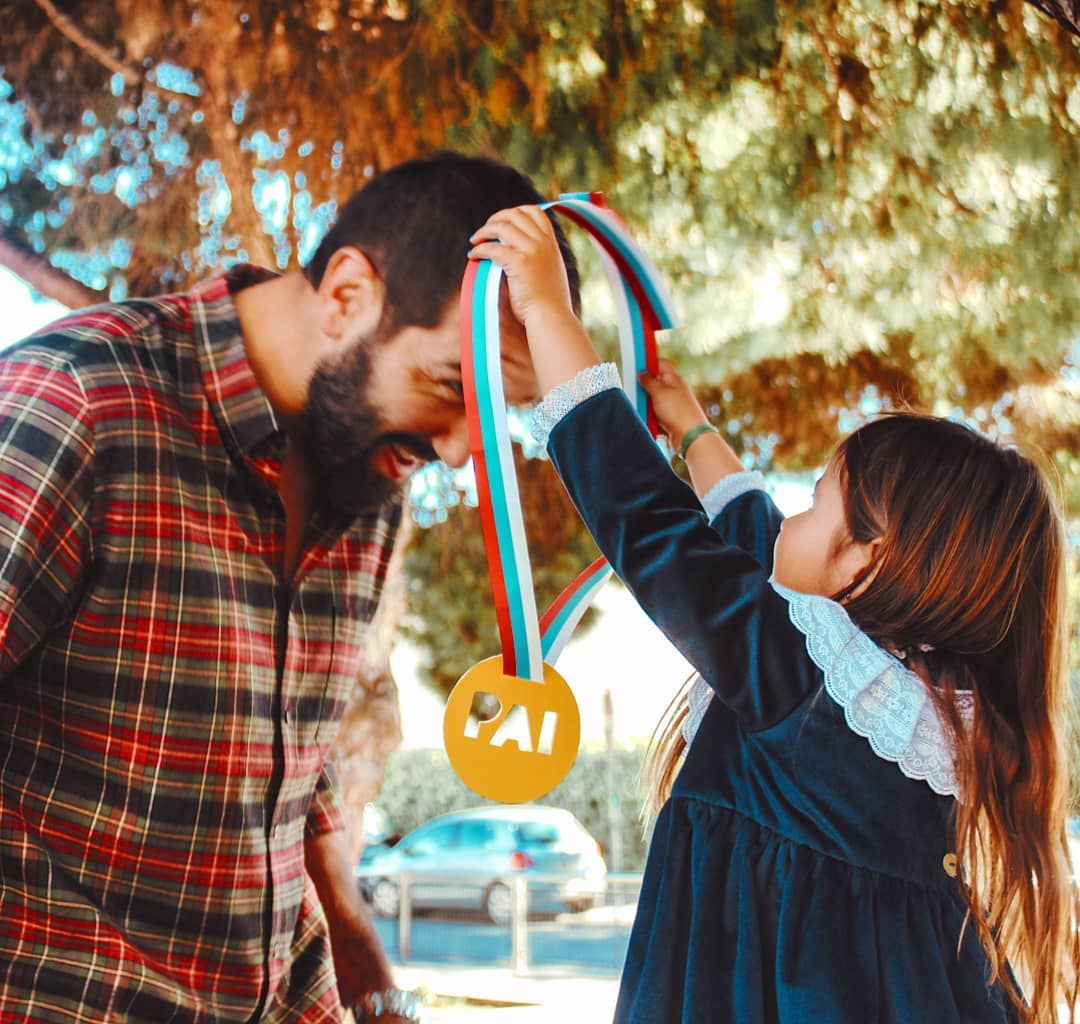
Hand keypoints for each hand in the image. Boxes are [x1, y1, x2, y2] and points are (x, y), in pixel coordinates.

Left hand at [469, 206, 575, 330]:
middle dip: (496, 219)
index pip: (535, 212)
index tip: (502, 222)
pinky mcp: (519, 263)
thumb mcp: (551, 271)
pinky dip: (479, 249)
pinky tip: (473, 255)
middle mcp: (542, 243)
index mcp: (551, 243)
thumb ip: (540, 257)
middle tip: (484, 231)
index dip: (515, 212)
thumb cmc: (549, 302)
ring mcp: (532, 251)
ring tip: (475, 240)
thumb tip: (519, 252)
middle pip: (515, 215)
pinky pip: (492, 248)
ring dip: (484, 231)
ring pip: (501, 227)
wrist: (551, 317)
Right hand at [638, 358, 710, 451]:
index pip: (660, 364)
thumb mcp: (659, 391)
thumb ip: (648, 380)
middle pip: (654, 383)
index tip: (636, 366)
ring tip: (646, 410)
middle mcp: (674, 390)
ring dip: (646, 405)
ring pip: (652, 401)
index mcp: (673, 379)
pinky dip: (650, 417)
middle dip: (644, 388)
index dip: (648, 363)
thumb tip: (641, 374)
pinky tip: (650, 421)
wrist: (690, 436)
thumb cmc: (679, 412)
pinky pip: (654, 415)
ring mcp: (672, 405)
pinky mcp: (669, 418)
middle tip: (638, 392)